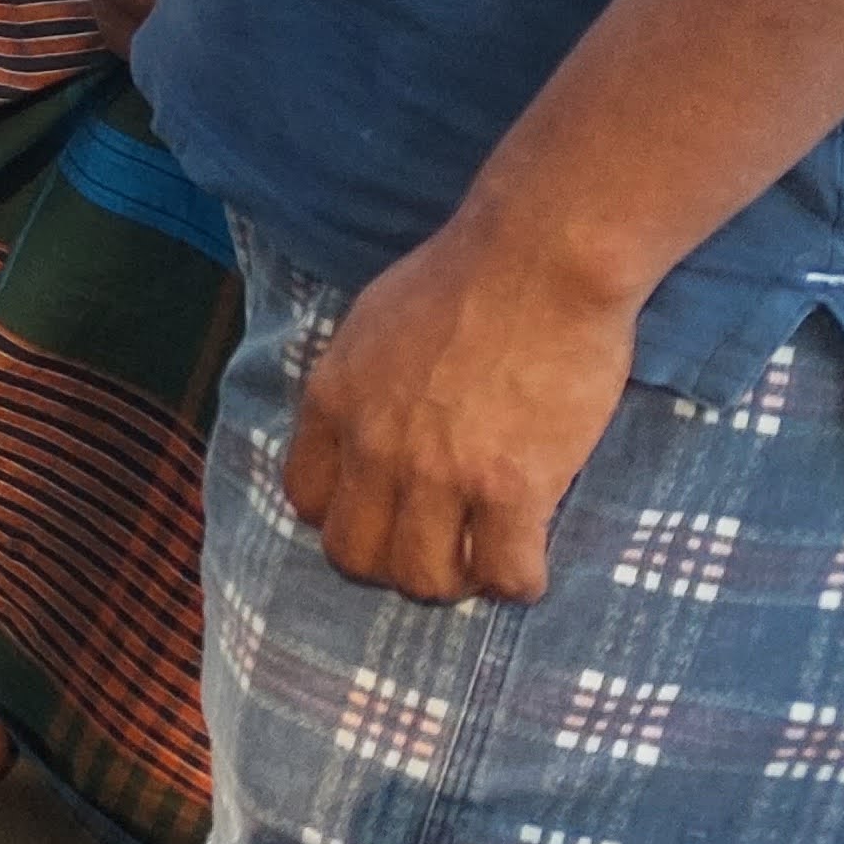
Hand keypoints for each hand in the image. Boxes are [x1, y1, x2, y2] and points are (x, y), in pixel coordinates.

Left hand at [283, 215, 636, 601]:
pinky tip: (530, 562)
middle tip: (437, 550)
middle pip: (356, 555)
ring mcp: (440, 473)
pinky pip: (505, 575)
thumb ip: (358, 386)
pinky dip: (518, 582)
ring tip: (485, 558)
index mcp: (333, 401)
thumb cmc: (465, 278)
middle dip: (393, 565)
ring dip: (456, 582)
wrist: (538, 260)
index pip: (306, 499)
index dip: (344, 519)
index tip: (382, 516)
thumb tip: (361, 431)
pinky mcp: (512, 488)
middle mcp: (374, 446)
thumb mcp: (371, 324)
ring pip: (426, 580)